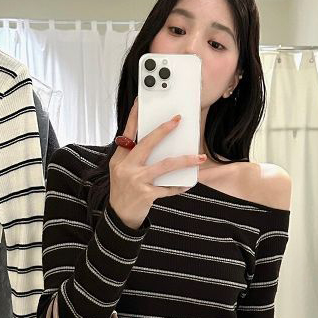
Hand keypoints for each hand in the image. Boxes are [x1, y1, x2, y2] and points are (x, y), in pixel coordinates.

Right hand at [109, 97, 206, 228]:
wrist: (119, 216)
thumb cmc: (123, 191)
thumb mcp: (121, 170)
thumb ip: (134, 156)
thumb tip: (157, 142)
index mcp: (120, 158)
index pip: (127, 132)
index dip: (134, 116)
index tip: (140, 101)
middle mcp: (126, 167)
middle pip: (147, 144)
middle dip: (163, 130)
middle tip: (177, 120)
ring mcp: (136, 181)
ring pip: (164, 165)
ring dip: (185, 160)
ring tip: (199, 157)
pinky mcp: (146, 194)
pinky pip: (168, 188)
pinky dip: (179, 186)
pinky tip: (188, 183)